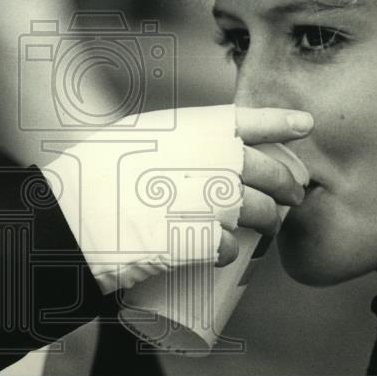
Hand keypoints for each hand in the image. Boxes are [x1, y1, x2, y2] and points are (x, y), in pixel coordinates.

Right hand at [41, 104, 312, 292]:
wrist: (71, 216)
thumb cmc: (94, 175)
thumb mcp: (134, 137)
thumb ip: (171, 141)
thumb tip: (196, 153)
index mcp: (194, 127)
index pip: (251, 119)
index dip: (282, 121)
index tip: (305, 125)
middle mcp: (211, 158)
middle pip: (270, 173)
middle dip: (289, 186)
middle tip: (291, 197)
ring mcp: (211, 200)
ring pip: (262, 213)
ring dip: (270, 224)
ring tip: (266, 231)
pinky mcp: (203, 239)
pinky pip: (233, 247)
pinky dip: (232, 253)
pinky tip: (227, 256)